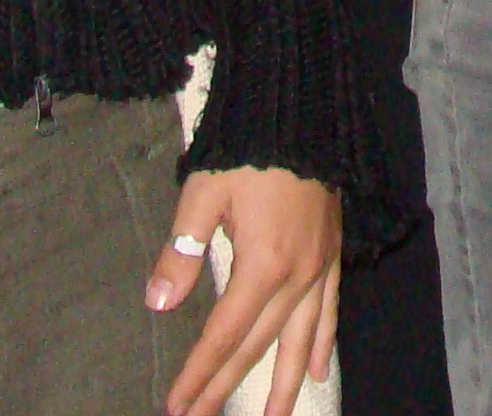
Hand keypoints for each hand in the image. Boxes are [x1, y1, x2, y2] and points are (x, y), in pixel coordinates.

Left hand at [150, 165, 340, 415]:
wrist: (301, 106)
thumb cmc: (247, 146)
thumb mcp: (204, 191)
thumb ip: (182, 249)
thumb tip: (158, 303)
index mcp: (264, 264)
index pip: (225, 334)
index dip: (200, 372)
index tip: (178, 406)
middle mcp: (298, 275)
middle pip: (258, 345)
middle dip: (227, 386)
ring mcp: (321, 266)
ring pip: (301, 339)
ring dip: (286, 384)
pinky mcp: (333, 252)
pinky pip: (330, 309)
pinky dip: (324, 343)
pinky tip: (319, 369)